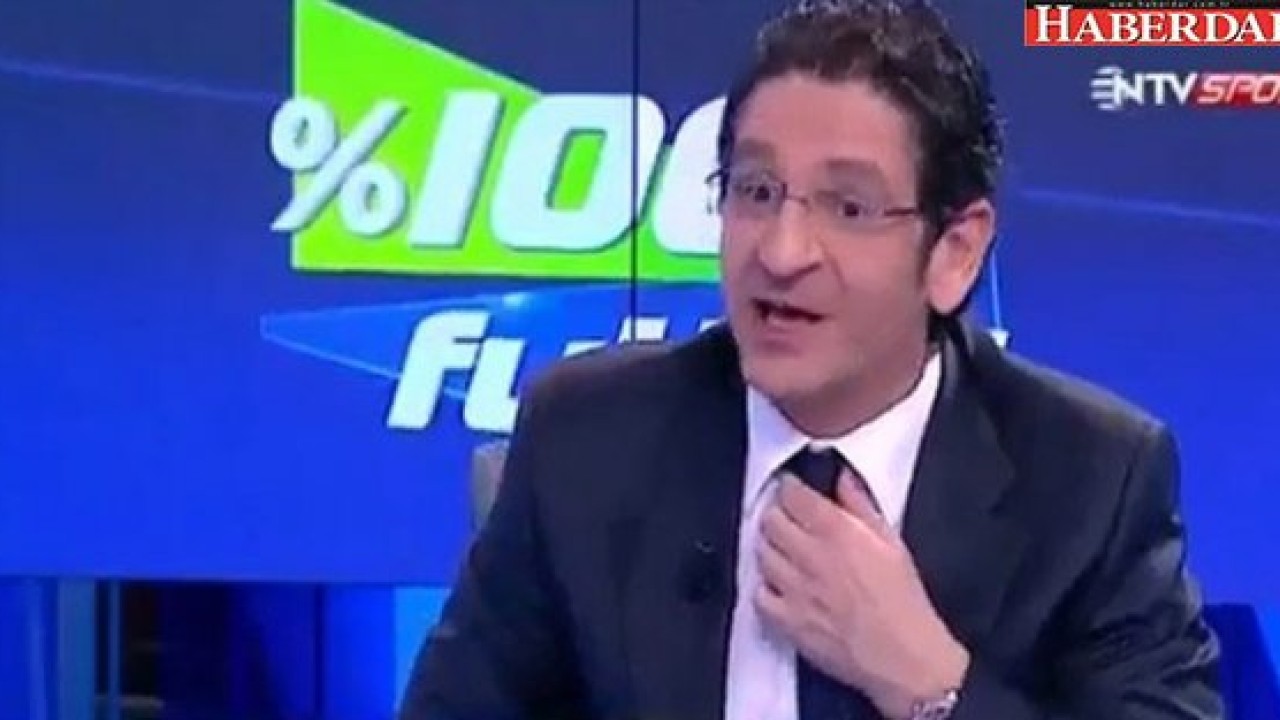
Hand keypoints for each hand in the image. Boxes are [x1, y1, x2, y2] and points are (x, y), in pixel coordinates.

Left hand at [755, 471, 969, 718]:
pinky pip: (759, 594)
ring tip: (783, 550)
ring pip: (762, 553)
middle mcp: (811, 556)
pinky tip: (780, 586)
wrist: (903, 657)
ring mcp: (794, 589)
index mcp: (838, 532)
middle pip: (771, 520)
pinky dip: (765, 587)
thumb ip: (862, 505)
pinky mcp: (787, 620)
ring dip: (769, 546)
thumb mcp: (892, 542)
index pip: (793, 495)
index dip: (789, 488)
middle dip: (776, 514)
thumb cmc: (903, 602)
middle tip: (786, 518)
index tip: (791, 490)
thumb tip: (844, 477)